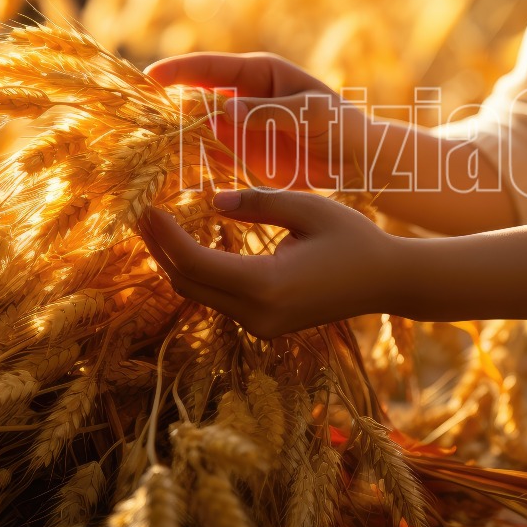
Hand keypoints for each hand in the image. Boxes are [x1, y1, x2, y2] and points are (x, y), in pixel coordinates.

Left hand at [137, 188, 406, 337]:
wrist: (388, 282)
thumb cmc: (354, 239)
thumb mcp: (308, 208)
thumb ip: (257, 204)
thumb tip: (212, 201)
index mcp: (267, 286)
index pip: (196, 263)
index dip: (165, 235)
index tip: (146, 207)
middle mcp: (258, 314)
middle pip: (188, 284)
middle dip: (159, 249)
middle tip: (139, 213)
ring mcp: (261, 325)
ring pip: (200, 295)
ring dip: (175, 261)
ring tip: (156, 226)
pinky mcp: (265, 324)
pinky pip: (218, 299)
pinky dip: (198, 272)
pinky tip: (189, 245)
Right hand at [146, 52, 370, 191]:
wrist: (361, 162)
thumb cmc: (342, 126)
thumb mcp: (309, 113)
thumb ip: (267, 112)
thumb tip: (223, 110)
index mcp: (259, 73)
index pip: (210, 67)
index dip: (178, 70)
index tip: (149, 77)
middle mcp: (243, 97)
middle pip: (196, 97)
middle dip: (167, 105)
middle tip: (137, 118)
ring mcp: (240, 127)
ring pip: (197, 128)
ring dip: (174, 136)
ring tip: (145, 147)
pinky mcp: (243, 156)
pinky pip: (211, 156)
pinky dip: (192, 161)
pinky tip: (171, 170)